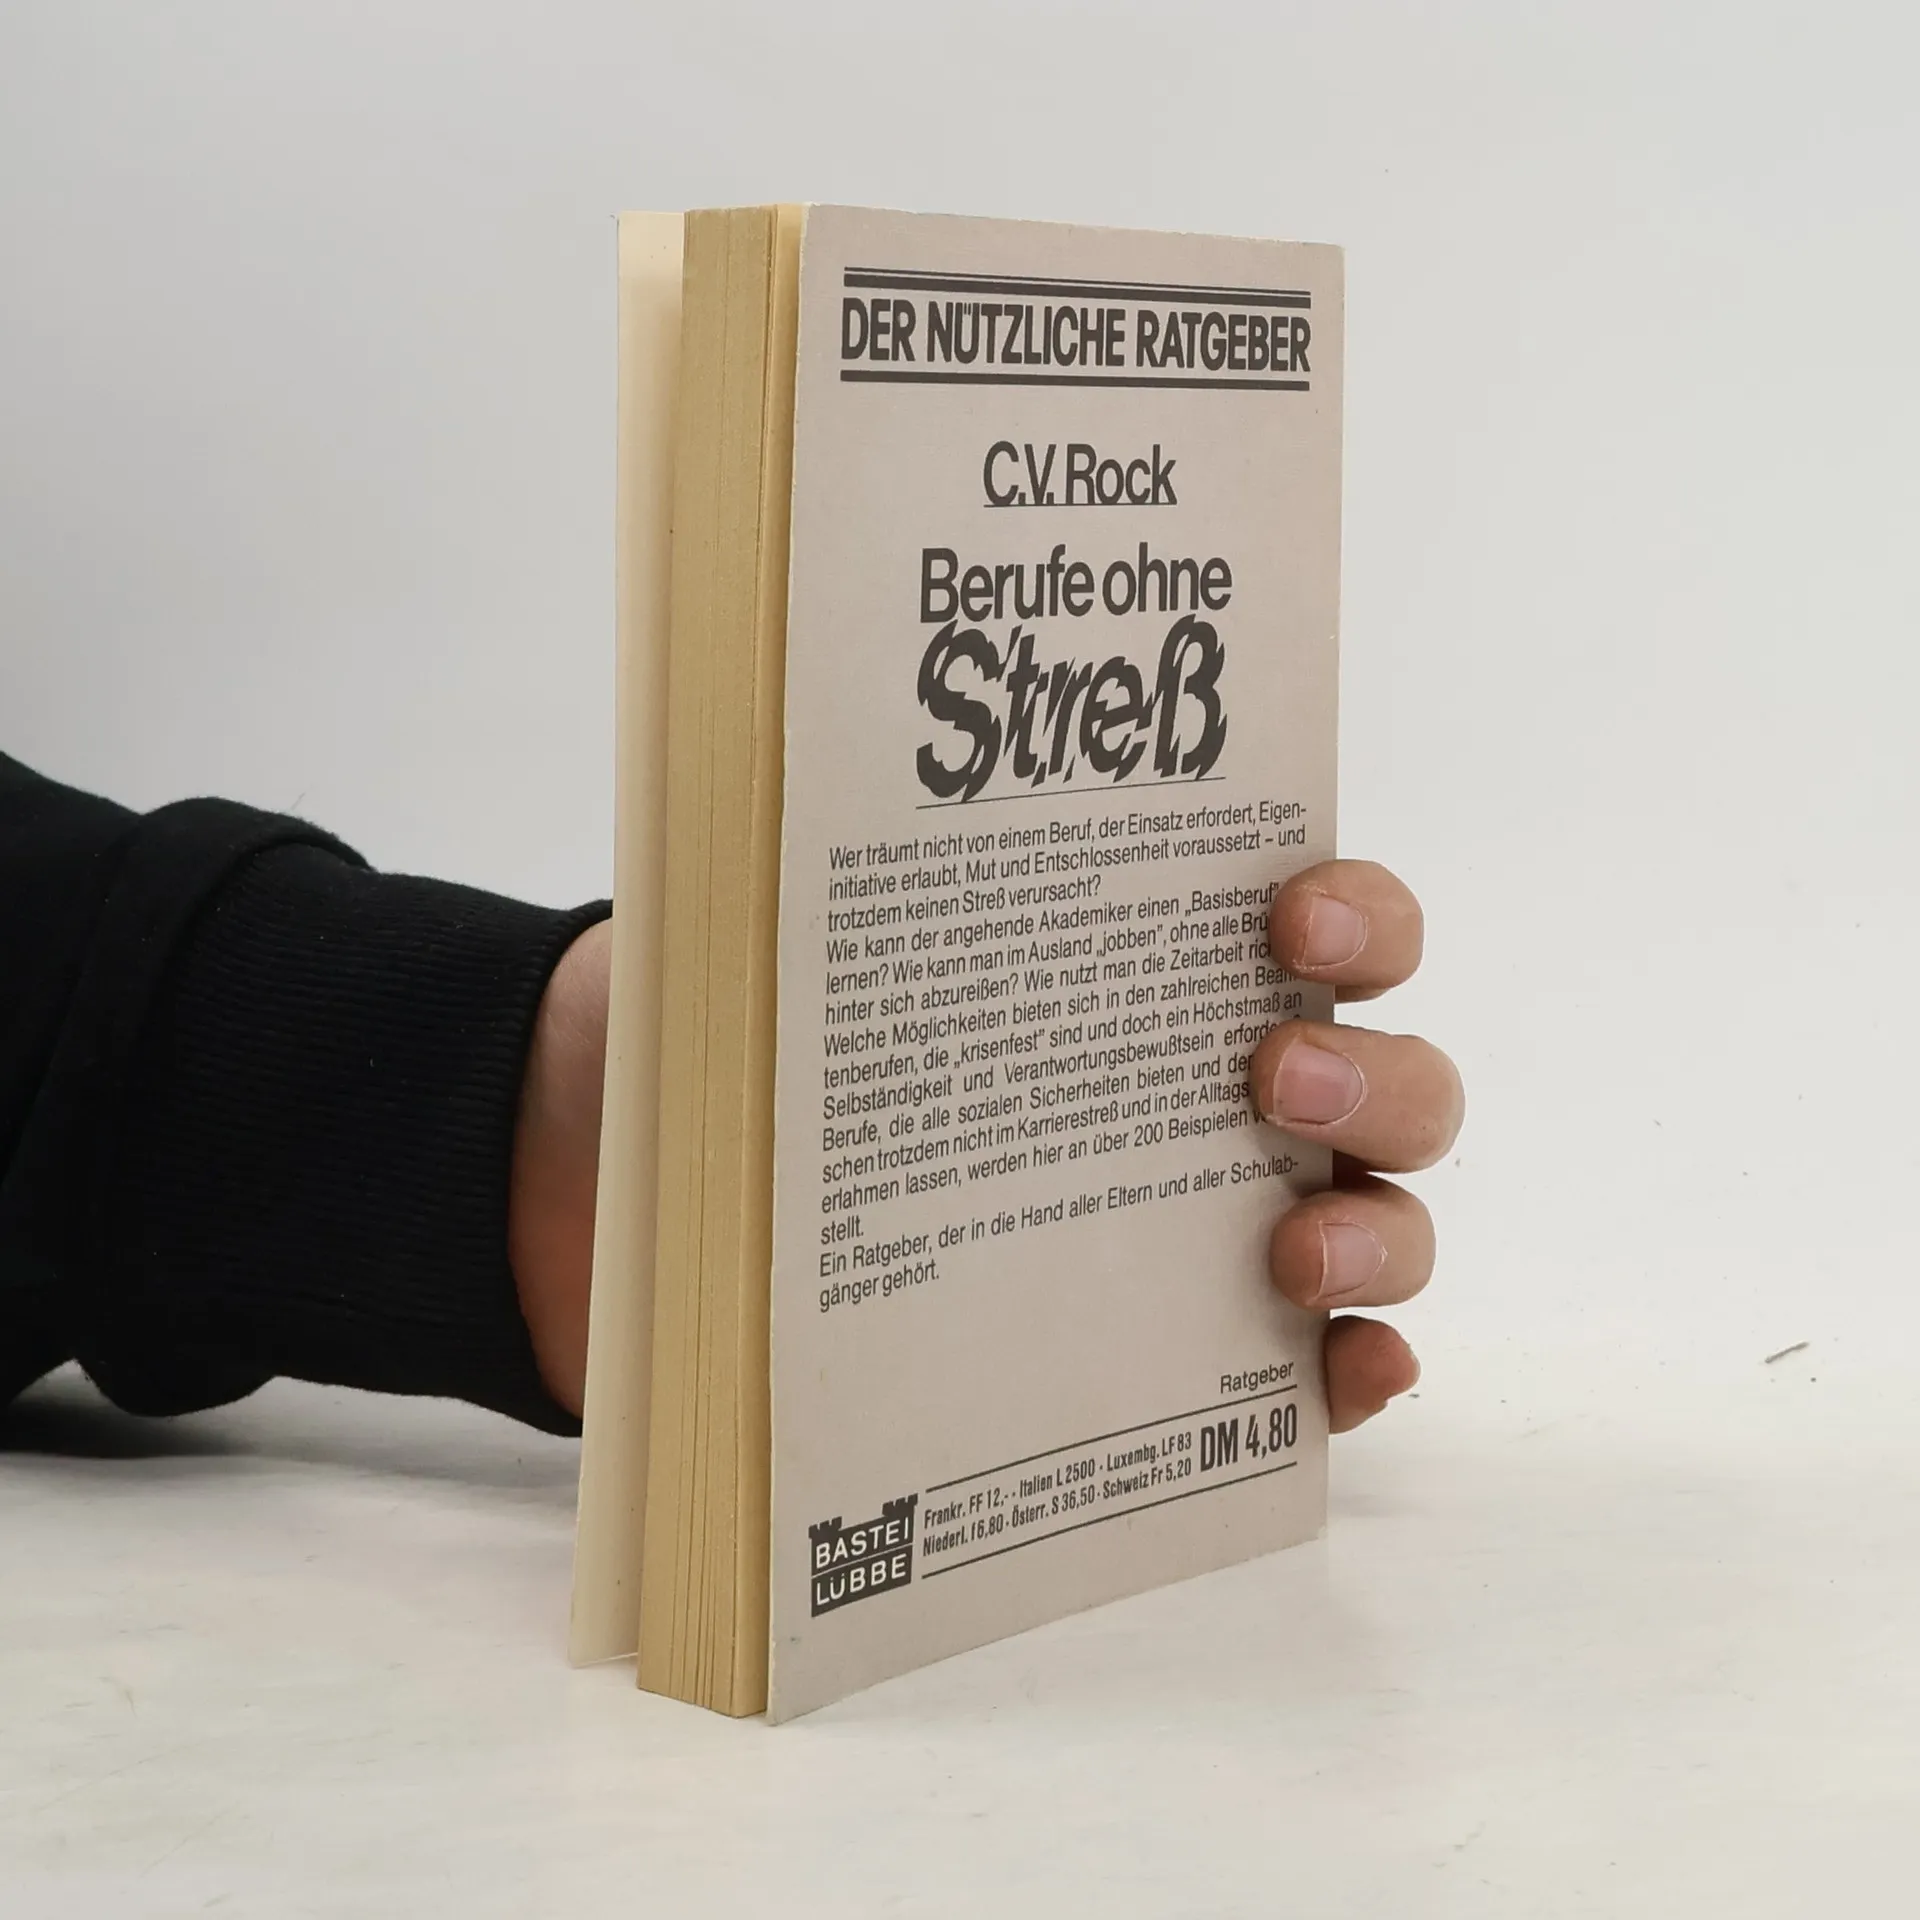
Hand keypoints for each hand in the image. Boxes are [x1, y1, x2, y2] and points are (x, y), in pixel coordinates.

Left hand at [514, 862, 1463, 1430]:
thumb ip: (783, 890)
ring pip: (1382, 1219)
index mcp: (1142, 973)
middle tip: (1270, 1077)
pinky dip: (1355, 1373)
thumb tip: (755, 824)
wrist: (633, 1221)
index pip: (1318, 923)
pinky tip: (1335, 1370)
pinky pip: (1320, 1375)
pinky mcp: (1183, 1364)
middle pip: (1385, 1074)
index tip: (1285, 916)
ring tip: (1289, 1249)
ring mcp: (1209, 1233)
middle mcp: (1208, 1096)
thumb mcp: (746, 956)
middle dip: (1370, 1069)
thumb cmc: (735, 1068)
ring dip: (1380, 1229)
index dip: (1352, 911)